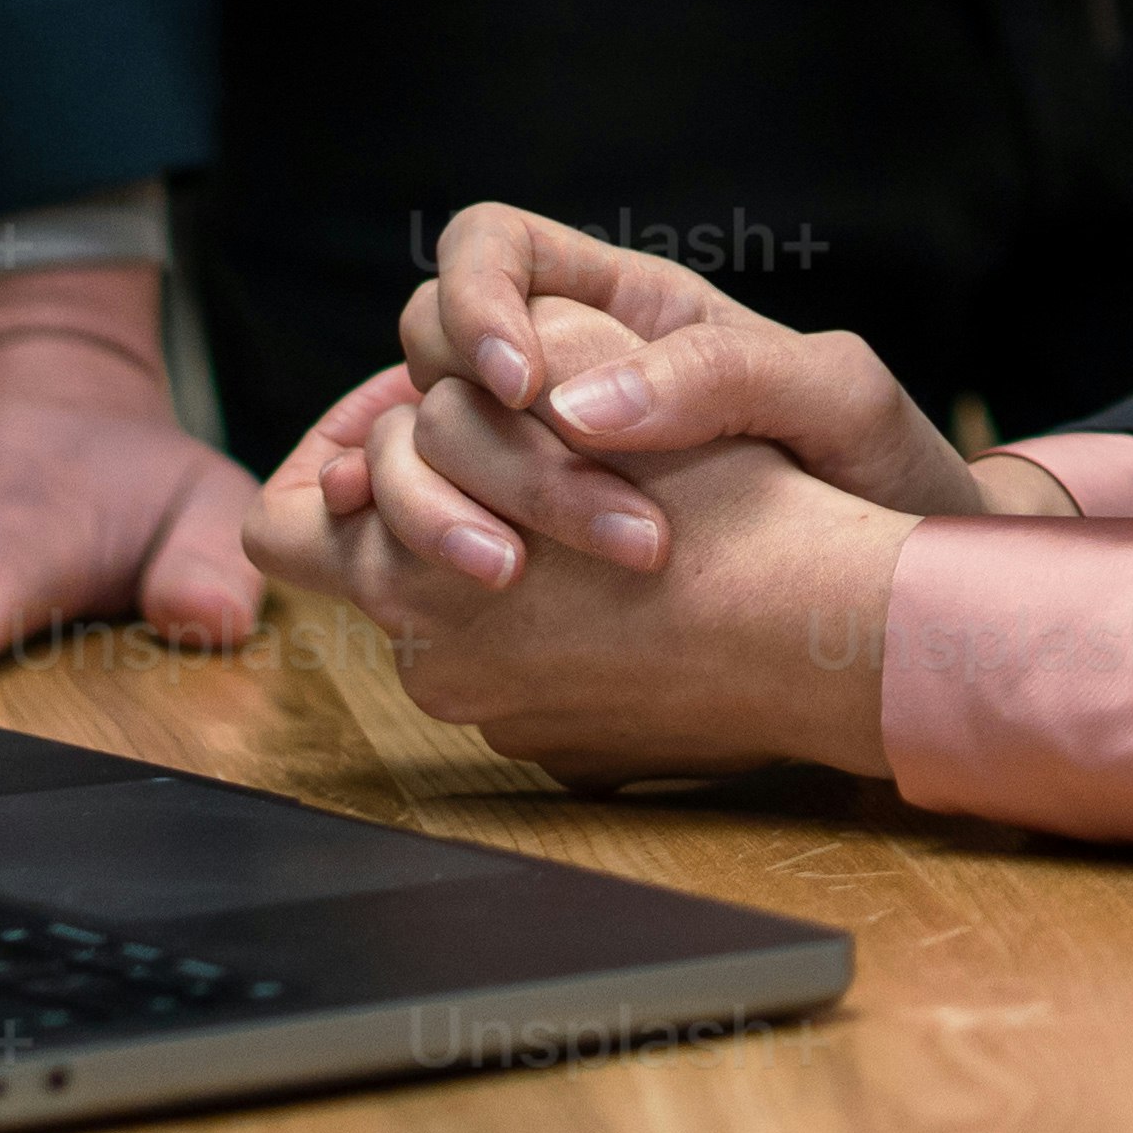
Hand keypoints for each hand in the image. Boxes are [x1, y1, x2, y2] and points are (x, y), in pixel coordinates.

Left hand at [252, 379, 914, 788]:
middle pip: (371, 566)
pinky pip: (517, 672)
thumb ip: (484, 379)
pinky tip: (632, 587)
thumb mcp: (599, 387)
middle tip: (522, 451)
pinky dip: (553, 628)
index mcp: (421, 568)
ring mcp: (500, 716)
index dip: (329, 467)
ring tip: (595, 516)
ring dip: (499, 562)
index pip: (290, 523)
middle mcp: (439, 659)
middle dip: (431, 499)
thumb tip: (417, 397)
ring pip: (449, 618)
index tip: (396, 432)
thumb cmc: (733, 503)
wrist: (841, 639)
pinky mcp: (561, 753)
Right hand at [378, 201, 1061, 553]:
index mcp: (626, 309)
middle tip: (538, 516)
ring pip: (407, 446)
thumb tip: (578, 407)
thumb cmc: (882, 473)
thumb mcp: (838, 401)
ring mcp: (524, 463)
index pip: (493, 246)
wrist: (906, 598)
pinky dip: (387, 547)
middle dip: (467, 432)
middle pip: (431, 353)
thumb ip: (723, 376)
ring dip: (422, 504)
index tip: (520, 382)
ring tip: (500, 577)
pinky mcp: (512, 551)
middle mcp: (559, 374)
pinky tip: (425, 587)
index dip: (475, 298)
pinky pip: (410, 532)